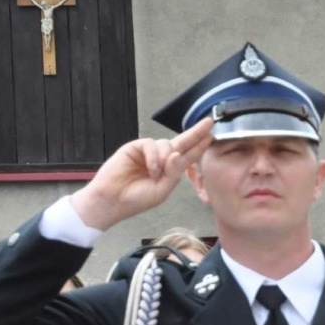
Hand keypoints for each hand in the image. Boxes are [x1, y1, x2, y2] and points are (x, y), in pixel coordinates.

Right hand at [71, 118, 213, 230]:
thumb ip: (173, 173)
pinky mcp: (135, 147)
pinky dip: (154, 157)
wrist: (113, 200)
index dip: (200, 145)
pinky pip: (150, 144)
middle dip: (195, 133)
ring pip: (166, 144)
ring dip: (165, 158)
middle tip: (209, 123)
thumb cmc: (137, 198)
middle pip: (182, 142)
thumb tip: (178, 154)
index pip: (188, 155)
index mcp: (170, 170)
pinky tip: (151, 168)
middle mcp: (161, 158)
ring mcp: (149, 152)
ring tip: (156, 174)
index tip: (211, 135)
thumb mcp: (162, 190)